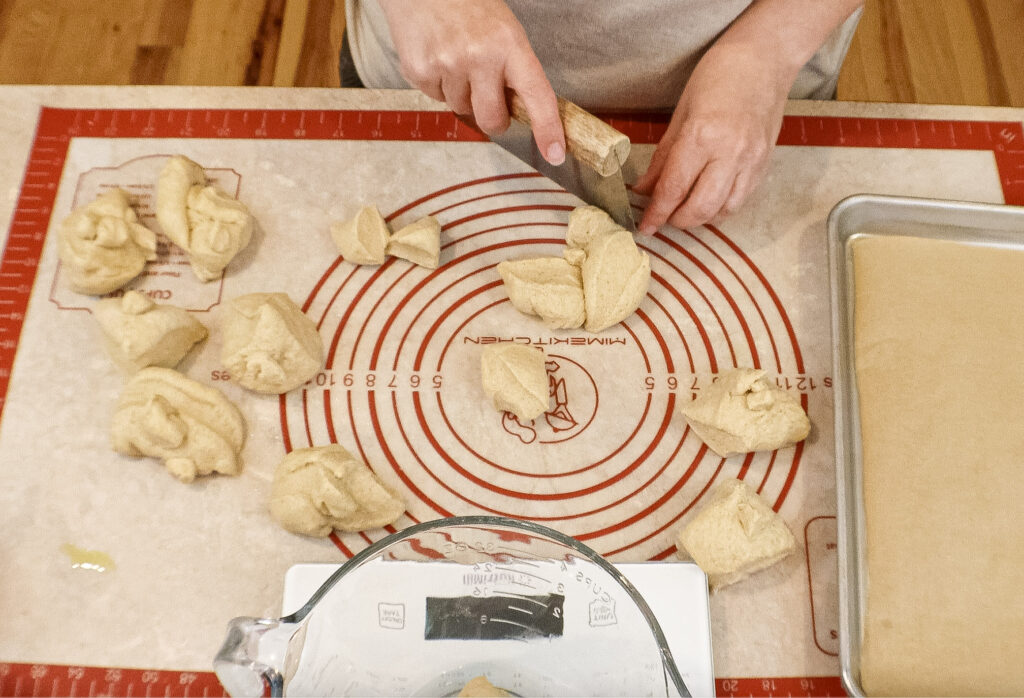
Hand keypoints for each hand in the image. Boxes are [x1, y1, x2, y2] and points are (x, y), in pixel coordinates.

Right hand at [379, 0, 565, 164]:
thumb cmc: (467, 6)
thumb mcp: (503, 30)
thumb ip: (514, 70)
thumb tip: (521, 112)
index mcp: (509, 44)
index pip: (536, 95)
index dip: (548, 129)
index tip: (555, 153)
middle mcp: (480, 56)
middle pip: (492, 120)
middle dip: (492, 117)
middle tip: (486, 94)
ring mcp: (448, 65)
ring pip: (460, 109)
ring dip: (461, 93)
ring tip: (455, 58)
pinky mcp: (420, 70)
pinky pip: (435, 98)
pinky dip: (437, 84)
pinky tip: (437, 56)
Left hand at [632, 42, 790, 233]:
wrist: (765, 59)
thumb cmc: (719, 76)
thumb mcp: (680, 113)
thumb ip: (663, 157)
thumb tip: (644, 189)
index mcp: (702, 136)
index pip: (673, 189)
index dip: (656, 213)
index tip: (645, 227)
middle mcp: (730, 154)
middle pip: (699, 209)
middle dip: (677, 220)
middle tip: (664, 216)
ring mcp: (751, 162)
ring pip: (722, 212)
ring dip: (700, 218)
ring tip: (685, 209)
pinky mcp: (764, 165)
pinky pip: (740, 201)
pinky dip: (720, 209)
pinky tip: (708, 200)